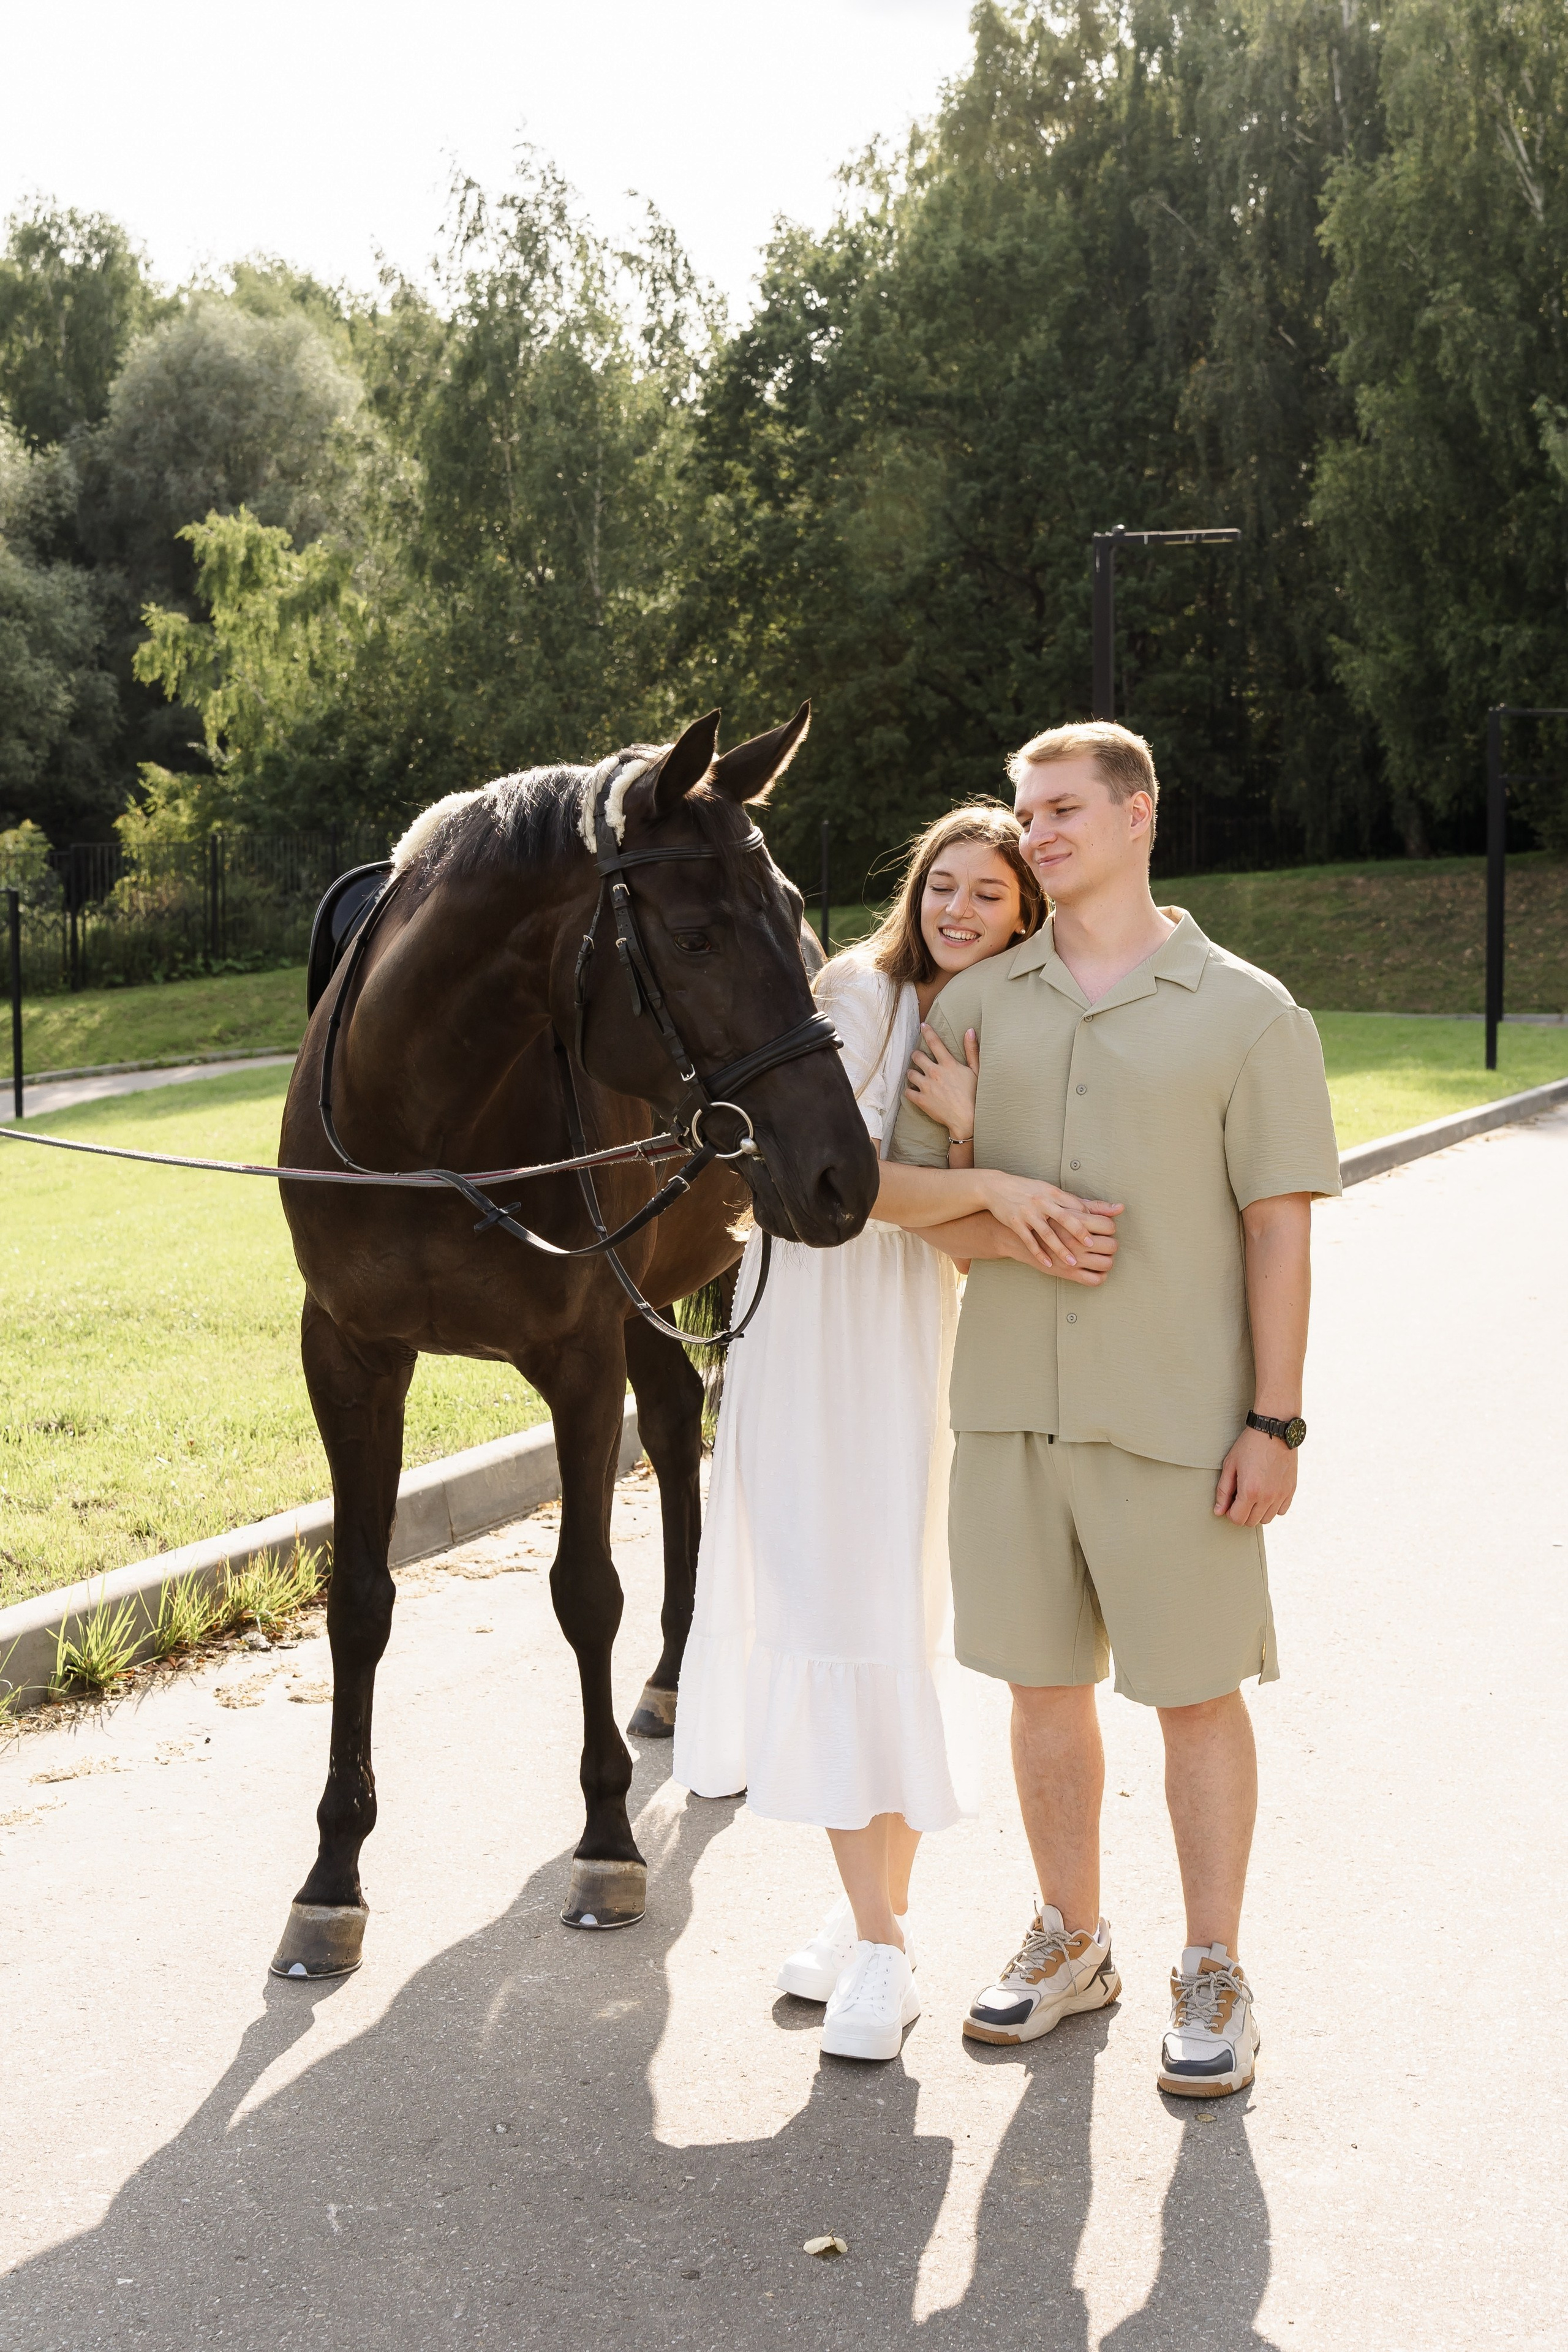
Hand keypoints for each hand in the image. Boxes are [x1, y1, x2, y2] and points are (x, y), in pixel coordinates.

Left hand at [904, 1023, 978, 1140]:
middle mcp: (935, 1072)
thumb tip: (970, 1031)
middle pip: (917, 1056)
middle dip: (917, 1055)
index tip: (923, 1026)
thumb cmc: (975, 1095)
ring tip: (917, 1076)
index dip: (927, 1032)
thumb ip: (972, 1050)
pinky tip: (914, 1091)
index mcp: (948, 1064)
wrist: (967, 1119)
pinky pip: (907, 1092)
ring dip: (912, 1073)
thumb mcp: (976, 1071)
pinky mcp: (921, 1100)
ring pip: (910, 1073)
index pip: (934, 1042)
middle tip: (919, 1058)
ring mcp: (926, 1087)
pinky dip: (909, 1091)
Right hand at [977, 1171, 1122, 1275]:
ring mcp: (1028, 1213)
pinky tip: (1048, 1264)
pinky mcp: (1015, 1222)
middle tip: (1091, 1245)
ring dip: (1060, 1248)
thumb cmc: (1029, 1190)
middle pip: (1064, 1217)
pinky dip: (1038, 1253)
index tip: (1099, 1231)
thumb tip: (1110, 1208)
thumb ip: (1075, 1201)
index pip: (1075, 1206)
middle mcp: (1042, 1202)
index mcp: (1052, 1192)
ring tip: (1072, 1262)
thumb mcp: (1050, 1190)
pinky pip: (1029, 1240)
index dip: (1087, 1219)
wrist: (996, 1187)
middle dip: (1078, 1232)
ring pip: (1047, 1233)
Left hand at [1213, 1426, 1297, 1525]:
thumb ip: (1223, 1491)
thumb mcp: (1230, 1465)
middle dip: (1242, 1513)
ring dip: (1257, 1512)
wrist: (1274, 1431)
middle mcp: (1267, 1497)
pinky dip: (1273, 1507)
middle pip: (1251, 1522)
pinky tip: (1267, 1493)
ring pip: (1267, 1519)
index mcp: (1250, 1491)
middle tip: (1240, 1496)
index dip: (1230, 1513)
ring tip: (1253, 1494)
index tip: (1230, 1502)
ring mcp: (1281, 1494)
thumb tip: (1219, 1511)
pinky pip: (1281, 1510)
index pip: (1237, 1519)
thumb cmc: (1249, 1445)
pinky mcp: (1291, 1490)